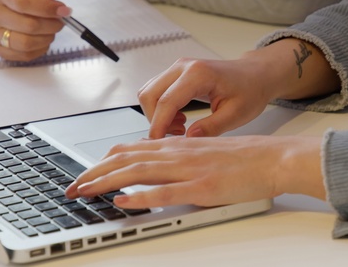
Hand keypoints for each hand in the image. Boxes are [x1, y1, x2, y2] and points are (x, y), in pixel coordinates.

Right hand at [0, 0, 70, 60]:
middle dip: (52, 25)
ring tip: (51, 29)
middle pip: (28, 26)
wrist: (5, 3)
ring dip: (47, 38)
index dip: (47, 8)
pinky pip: (25, 55)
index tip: (63, 10)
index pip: (23, 2)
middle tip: (60, 20)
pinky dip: (40, 48)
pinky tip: (43, 38)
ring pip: (26, 43)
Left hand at [64, 135, 325, 208]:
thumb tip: (157, 169)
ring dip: (106, 182)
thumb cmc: (244, 158)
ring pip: (138, 172)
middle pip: (126, 159)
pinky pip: (165, 192)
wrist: (273, 158)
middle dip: (94, 173)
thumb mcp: (205, 153)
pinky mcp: (202, 188)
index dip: (103, 161)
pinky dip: (139, 197)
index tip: (85, 173)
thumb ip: (180, 159)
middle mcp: (178, 153)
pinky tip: (122, 201)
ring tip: (84, 191)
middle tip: (73, 187)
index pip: (130, 149)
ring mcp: (188, 170)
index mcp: (178, 145)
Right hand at [138, 56, 274, 138]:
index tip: (158, 144)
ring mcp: (178, 67)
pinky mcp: (176, 73)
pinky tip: (180, 118)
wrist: (255, 75)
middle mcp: (183, 66)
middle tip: (176, 136)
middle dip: (155, 120)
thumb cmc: (250, 92)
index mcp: (198, 74)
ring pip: (149, 92)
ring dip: (157, 114)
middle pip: (150, 95)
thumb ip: (211, 127)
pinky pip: (157, 91)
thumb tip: (187, 139)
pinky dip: (161, 108)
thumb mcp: (236, 114)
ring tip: (181, 127)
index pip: (167, 102)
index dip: (159, 125)